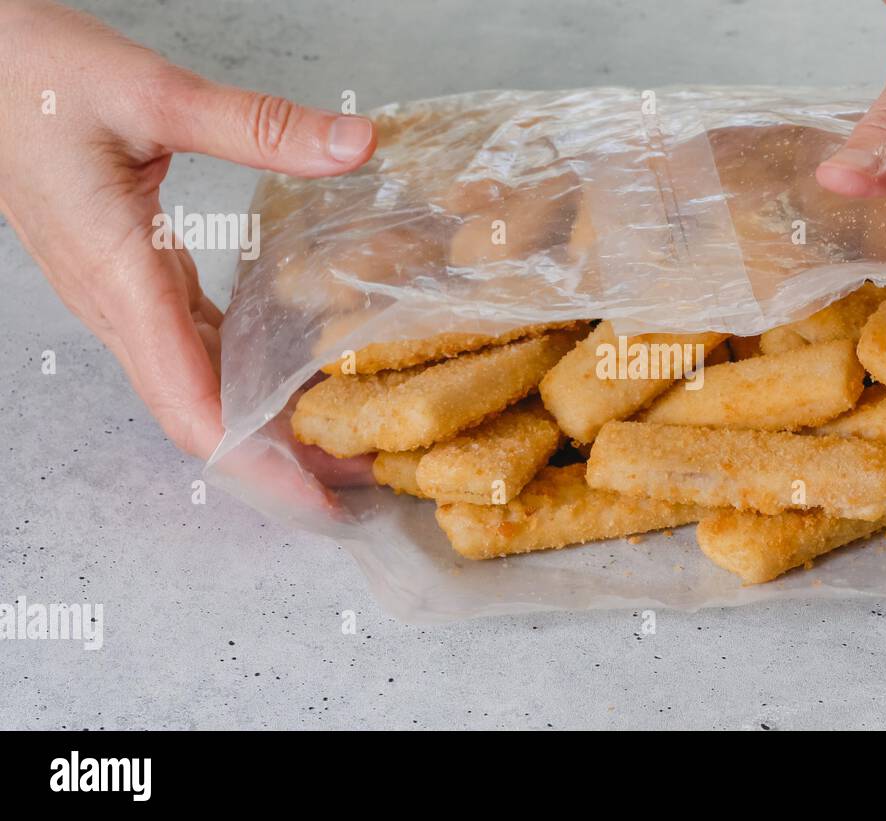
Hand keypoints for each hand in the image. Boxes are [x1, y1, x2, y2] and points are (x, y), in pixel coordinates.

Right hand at [0, 0, 377, 459]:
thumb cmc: (35, 75)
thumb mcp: (154, 93)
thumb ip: (258, 125)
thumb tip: (356, 145)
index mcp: (120, 280)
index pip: (191, 408)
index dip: (258, 465)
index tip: (319, 499)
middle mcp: (119, 306)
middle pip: (203, 416)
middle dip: (279, 462)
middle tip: (361, 481)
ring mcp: (122, 297)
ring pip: (198, 387)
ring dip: (266, 423)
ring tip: (344, 438)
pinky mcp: (132, 275)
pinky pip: (194, 346)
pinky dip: (246, 373)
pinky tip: (293, 376)